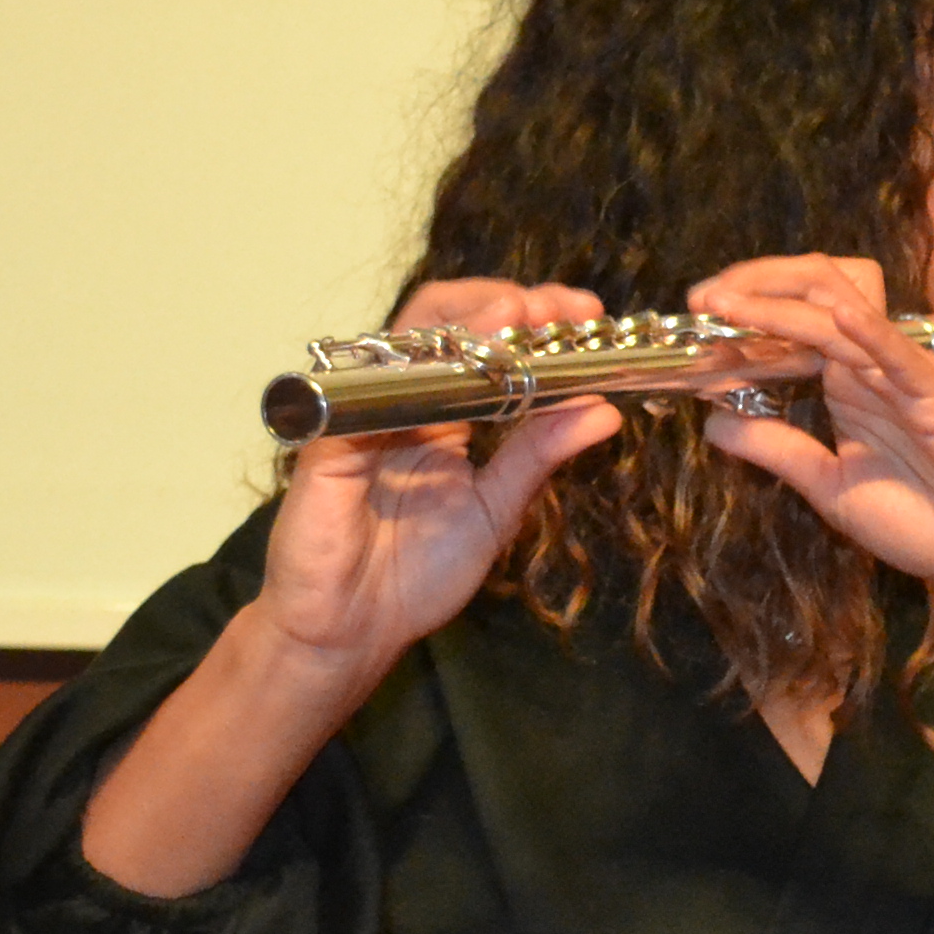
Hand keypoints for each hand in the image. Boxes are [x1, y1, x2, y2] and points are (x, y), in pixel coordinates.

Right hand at [252, 278, 622, 687]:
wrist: (352, 631)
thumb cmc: (414, 573)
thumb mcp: (495, 509)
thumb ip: (538, 457)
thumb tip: (604, 409)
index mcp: (441, 414)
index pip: (482, 343)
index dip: (531, 320)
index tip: (587, 314)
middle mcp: (399, 402)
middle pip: (444, 321)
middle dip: (505, 302)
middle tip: (562, 307)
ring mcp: (359, 415)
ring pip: (406, 341)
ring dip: (465, 320)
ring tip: (519, 313)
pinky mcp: (328, 444)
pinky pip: (366, 396)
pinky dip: (412, 376)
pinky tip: (454, 368)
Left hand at [684, 252, 933, 587]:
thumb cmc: (930, 521)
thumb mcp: (832, 488)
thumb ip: (778, 450)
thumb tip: (713, 420)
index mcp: (845, 386)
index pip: (787, 330)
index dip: (739, 320)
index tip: (689, 328)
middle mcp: (870, 367)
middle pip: (808, 300)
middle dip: (750, 291)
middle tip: (698, 302)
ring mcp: (903, 374)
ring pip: (839, 316)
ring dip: (780, 305)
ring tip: (727, 303)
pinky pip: (897, 351)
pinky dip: (865, 326)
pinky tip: (831, 312)